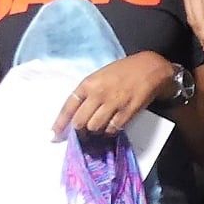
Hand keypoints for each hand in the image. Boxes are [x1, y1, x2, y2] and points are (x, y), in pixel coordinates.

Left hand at [51, 52, 177, 138]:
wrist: (149, 68)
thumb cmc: (123, 71)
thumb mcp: (100, 76)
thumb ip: (88, 93)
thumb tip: (78, 112)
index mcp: (88, 83)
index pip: (68, 107)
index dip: (60, 123)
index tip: (54, 135)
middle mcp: (98, 94)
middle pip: (80, 122)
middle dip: (79, 130)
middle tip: (82, 133)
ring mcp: (113, 103)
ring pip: (95, 127)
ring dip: (95, 131)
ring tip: (98, 128)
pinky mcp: (127, 111)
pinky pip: (112, 128)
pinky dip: (109, 132)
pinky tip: (110, 128)